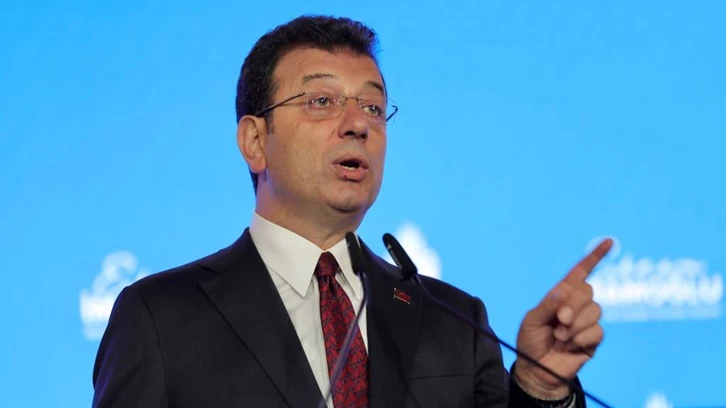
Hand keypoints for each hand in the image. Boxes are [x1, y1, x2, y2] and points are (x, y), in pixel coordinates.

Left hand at [513, 238, 612, 399]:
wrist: (536, 369)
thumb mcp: (532, 320)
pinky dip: (581, 337)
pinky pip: (597, 330)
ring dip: (576, 323)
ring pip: (595, 310)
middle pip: (587, 290)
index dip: (593, 257)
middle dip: (573, 304)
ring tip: (560, 336)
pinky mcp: (593, 340)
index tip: (608, 242)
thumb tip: (564, 288)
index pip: (579, 273)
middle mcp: (576, 306)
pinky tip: (570, 345)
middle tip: (559, 320)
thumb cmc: (531, 341)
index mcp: (560, 296)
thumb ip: (548, 304)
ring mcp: (586, 322)